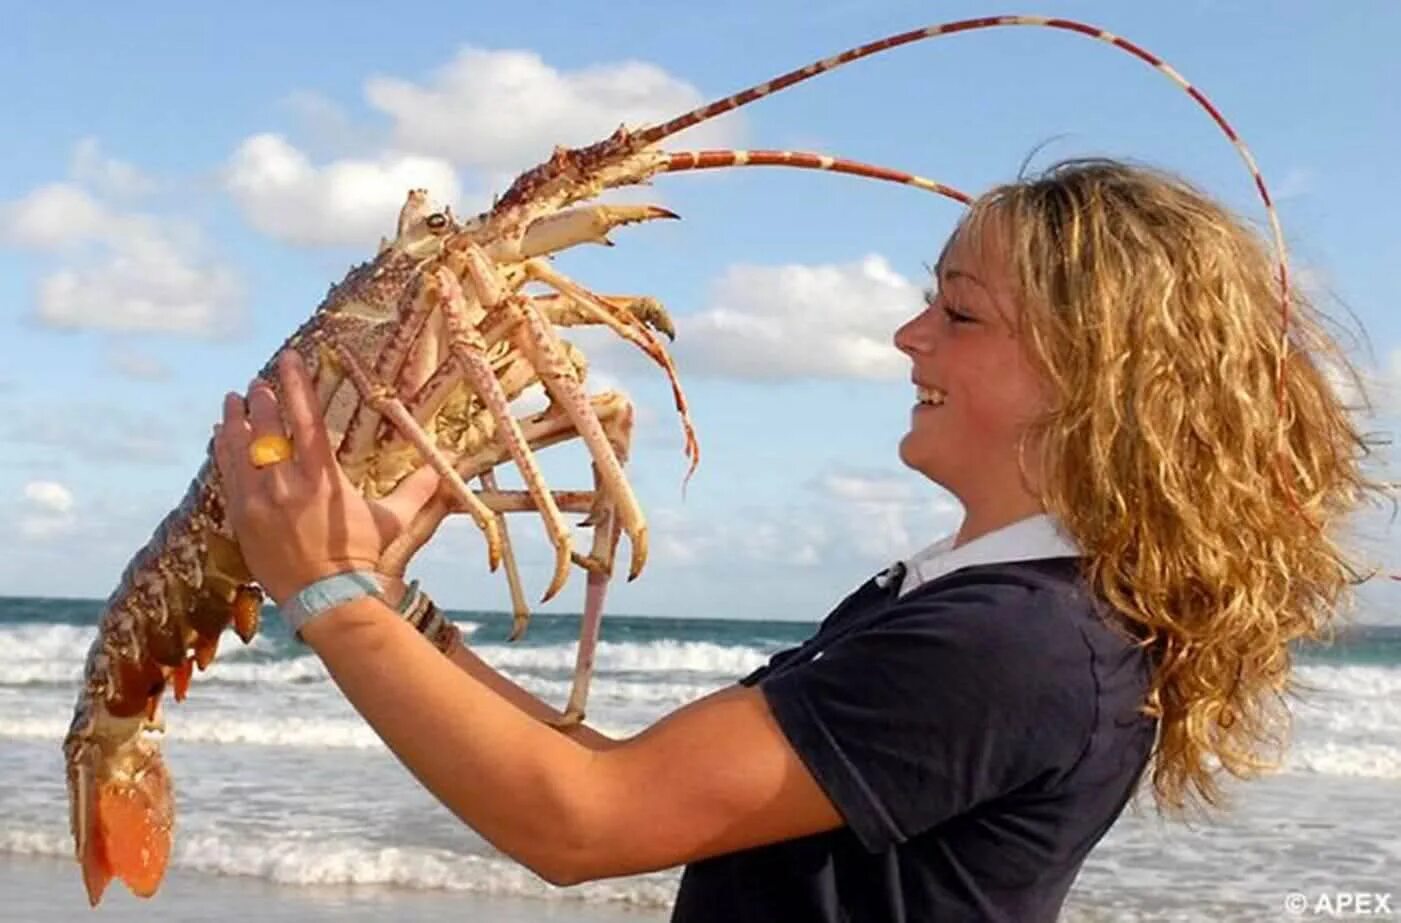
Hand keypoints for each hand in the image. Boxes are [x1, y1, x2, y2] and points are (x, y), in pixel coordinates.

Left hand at [212, 350, 442, 603]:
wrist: (327, 599)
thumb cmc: (362, 558)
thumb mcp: (391, 522)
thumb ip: (415, 492)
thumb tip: (445, 471)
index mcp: (323, 477)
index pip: (306, 418)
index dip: (296, 384)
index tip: (288, 359)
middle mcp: (286, 483)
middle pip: (267, 426)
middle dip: (262, 399)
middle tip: (259, 384)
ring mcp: (259, 500)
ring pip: (239, 447)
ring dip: (235, 419)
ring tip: (233, 400)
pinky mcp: (241, 518)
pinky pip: (226, 474)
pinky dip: (222, 450)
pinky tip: (220, 436)